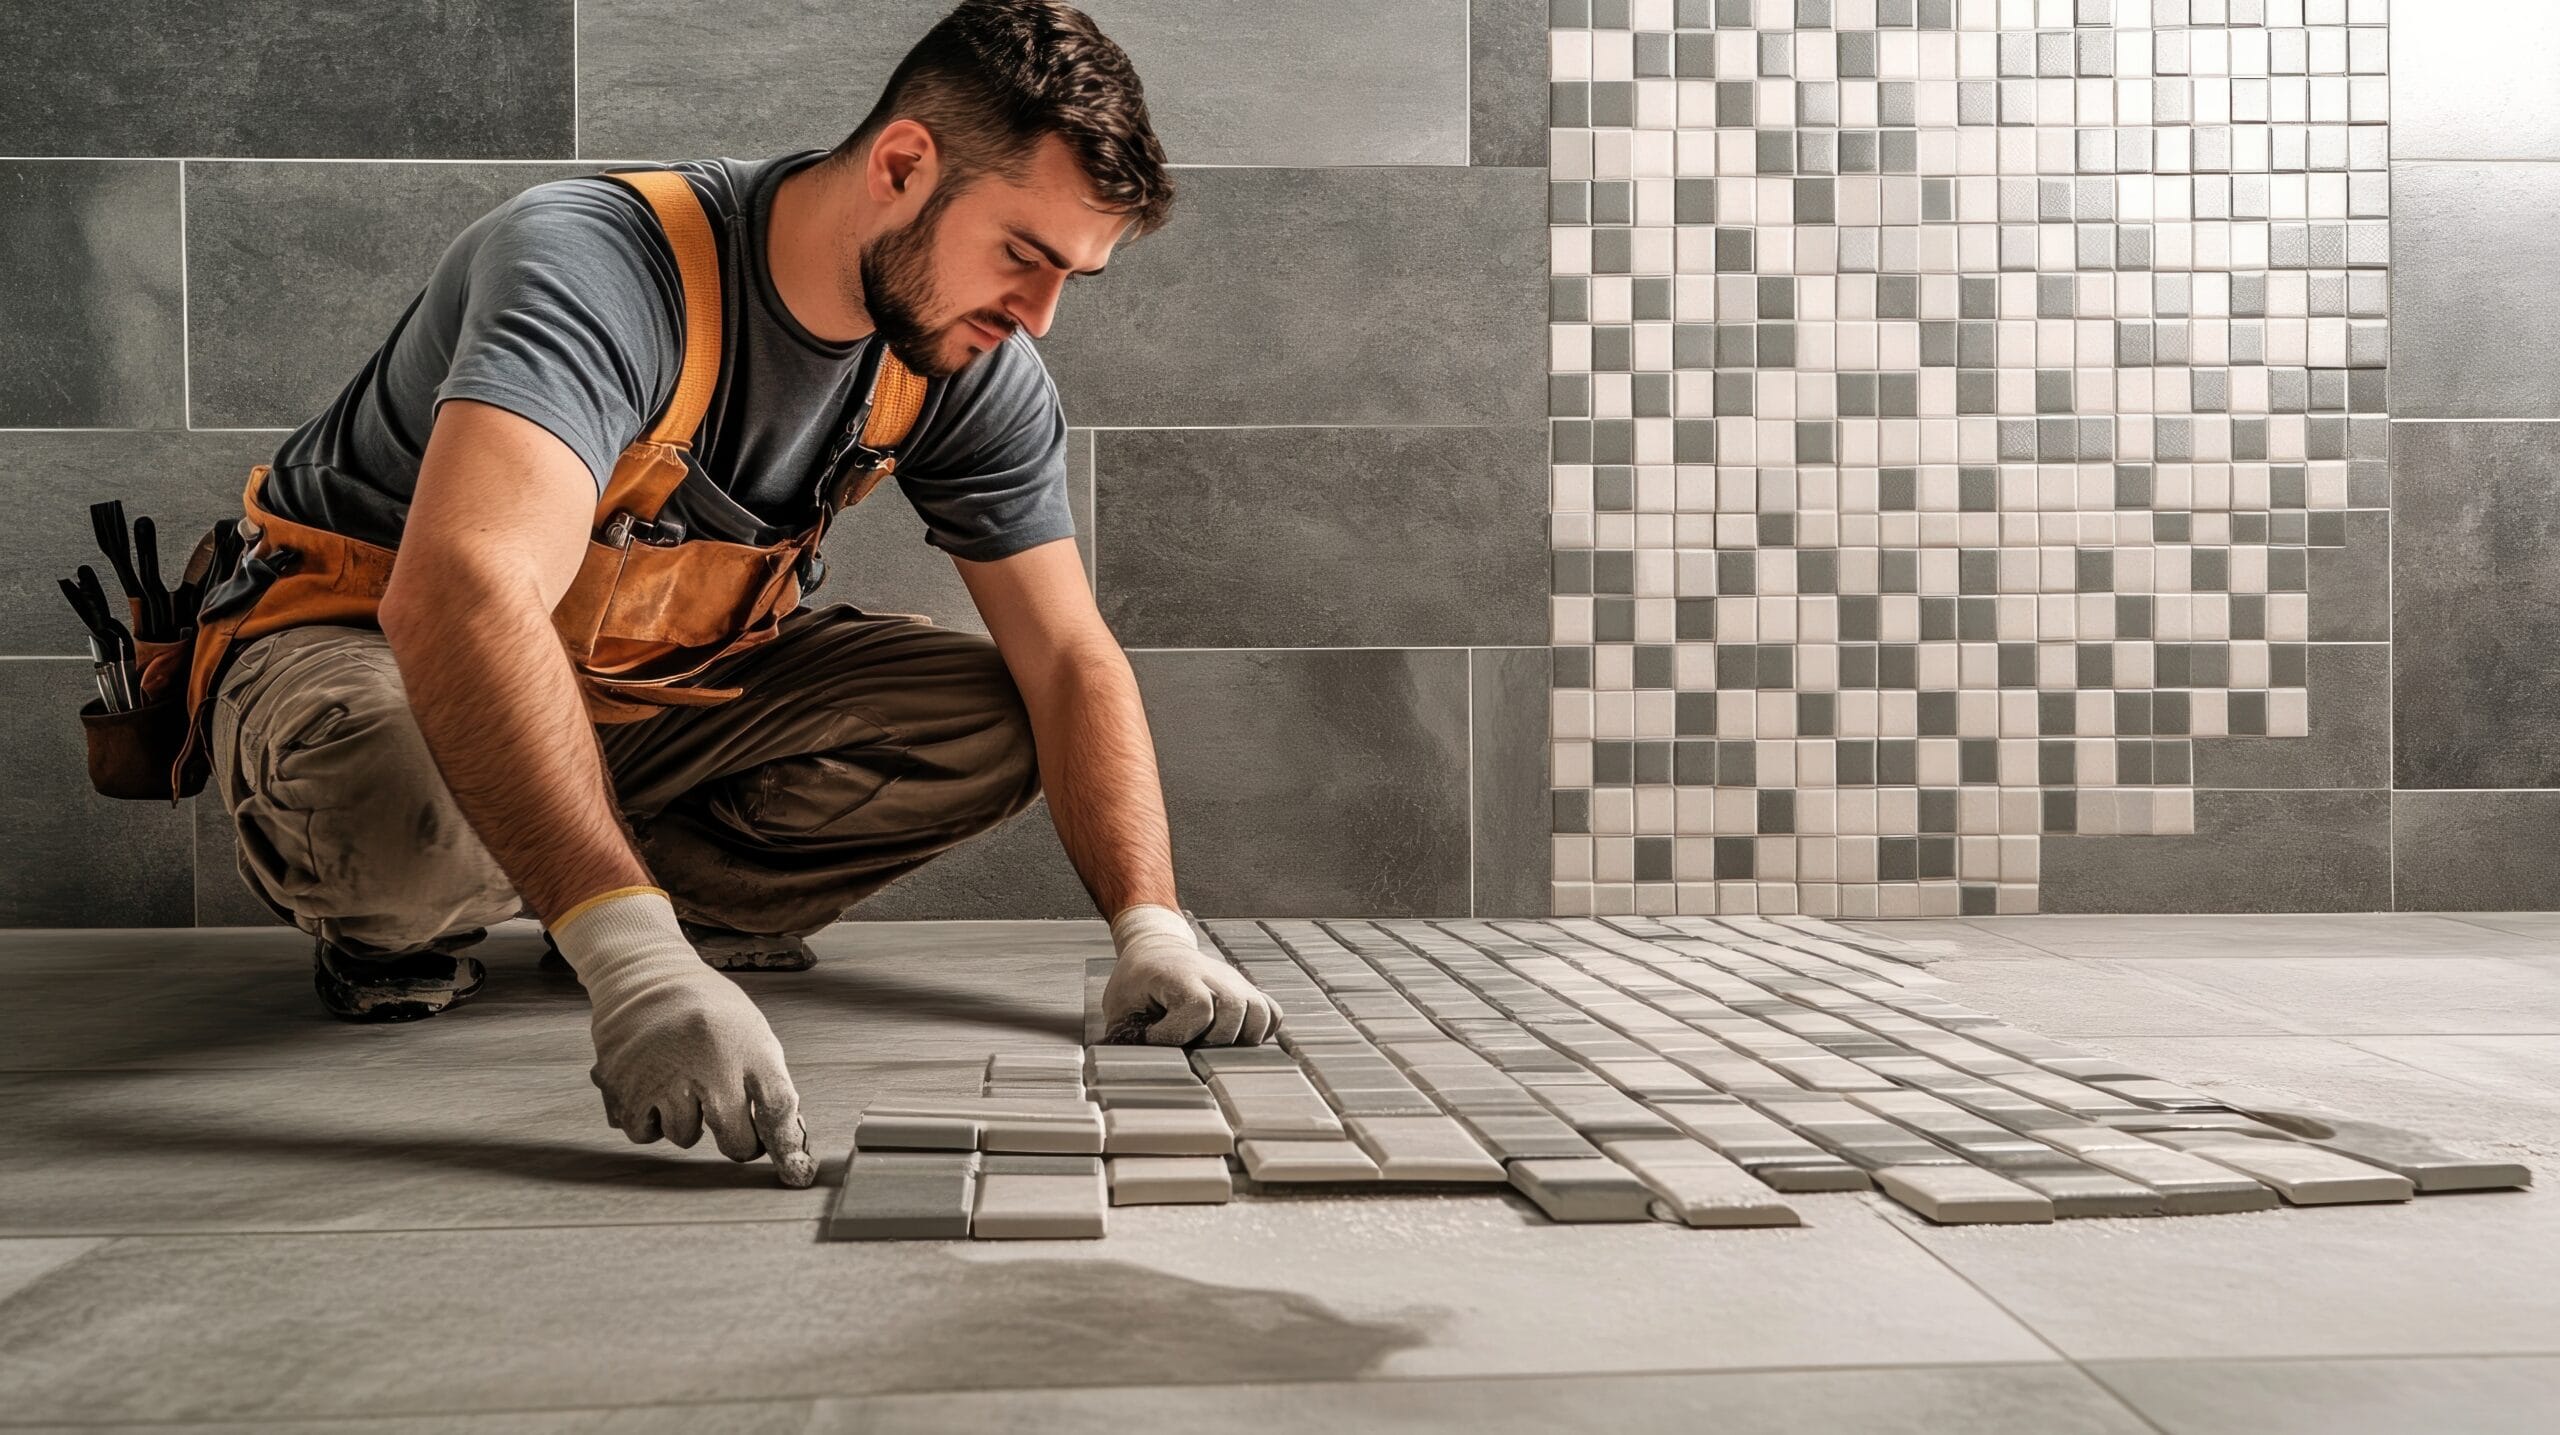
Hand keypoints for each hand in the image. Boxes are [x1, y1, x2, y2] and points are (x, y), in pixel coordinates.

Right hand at [550, 887, 816, 1186]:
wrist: (646, 976)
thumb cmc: (707, 1010)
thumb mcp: (752, 1032)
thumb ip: (768, 1083)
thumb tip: (785, 1144)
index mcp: (748, 1046)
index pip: (778, 1107)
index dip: (789, 1147)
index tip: (797, 1175)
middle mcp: (708, 1064)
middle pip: (735, 1139)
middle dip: (737, 1140)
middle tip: (728, 1119)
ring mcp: (664, 1077)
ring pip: (685, 1137)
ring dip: (688, 1123)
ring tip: (683, 1083)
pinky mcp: (624, 1085)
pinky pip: (644, 1133)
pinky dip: (650, 1121)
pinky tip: (654, 1088)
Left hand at [1102, 903, 1279, 1046]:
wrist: (1156, 949)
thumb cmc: (1136, 983)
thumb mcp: (1120, 1006)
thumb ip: (1126, 1037)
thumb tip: (1134, 1069)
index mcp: (1179, 975)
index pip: (1197, 1008)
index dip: (1177, 1033)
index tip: (1154, 1037)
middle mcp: (1214, 975)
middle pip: (1234, 1011)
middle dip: (1212, 1040)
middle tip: (1188, 1045)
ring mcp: (1235, 982)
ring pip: (1260, 1013)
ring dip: (1240, 1039)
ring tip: (1214, 1046)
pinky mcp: (1246, 991)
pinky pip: (1271, 1014)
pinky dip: (1260, 1032)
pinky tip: (1235, 1041)